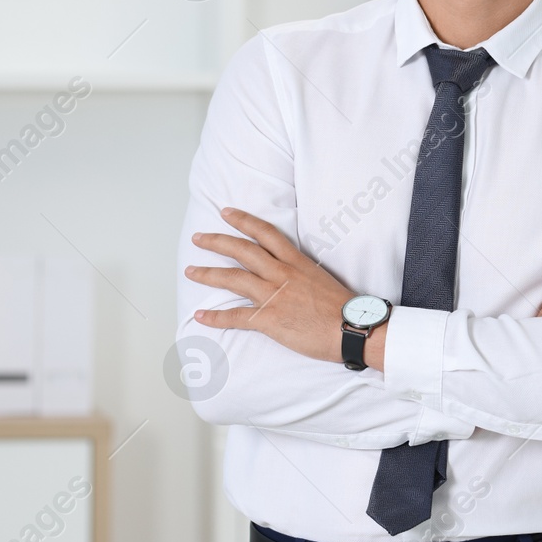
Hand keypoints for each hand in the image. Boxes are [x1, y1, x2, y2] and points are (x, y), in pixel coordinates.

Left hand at [185, 207, 354, 363]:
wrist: (351, 328)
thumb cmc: (342, 307)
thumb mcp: (321, 278)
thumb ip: (301, 272)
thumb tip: (289, 273)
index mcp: (295, 262)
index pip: (265, 233)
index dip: (243, 221)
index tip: (226, 212)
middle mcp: (281, 274)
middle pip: (242, 251)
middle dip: (216, 242)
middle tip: (198, 238)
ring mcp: (273, 296)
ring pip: (233, 278)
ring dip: (208, 274)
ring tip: (190, 271)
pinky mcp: (269, 319)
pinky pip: (236, 316)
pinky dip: (215, 317)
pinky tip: (200, 316)